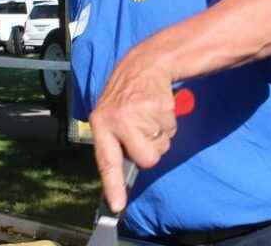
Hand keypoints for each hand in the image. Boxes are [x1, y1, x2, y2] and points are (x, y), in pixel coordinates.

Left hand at [89, 51, 176, 212]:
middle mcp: (117, 120)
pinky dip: (167, 123)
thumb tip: (122, 177)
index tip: (117, 206)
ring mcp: (138, 113)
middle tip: (144, 130)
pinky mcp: (158, 107)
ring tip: (149, 115)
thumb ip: (115, 144)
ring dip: (159, 134)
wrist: (145, 64)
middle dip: (151, 150)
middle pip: (146, 160)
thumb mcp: (110, 116)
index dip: (112, 186)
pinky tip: (157, 107)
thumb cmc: (126, 98)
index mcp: (101, 124)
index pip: (106, 161)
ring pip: (160, 146)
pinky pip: (169, 131)